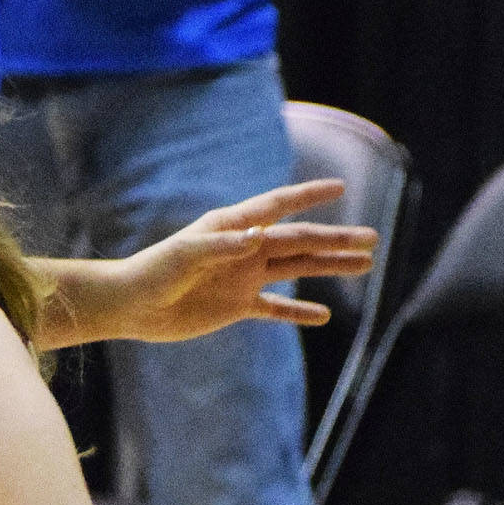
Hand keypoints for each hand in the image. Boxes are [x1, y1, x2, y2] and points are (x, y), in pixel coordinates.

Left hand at [93, 180, 375, 340]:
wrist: (131, 306)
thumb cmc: (152, 272)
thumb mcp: (184, 256)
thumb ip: (220, 246)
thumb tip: (257, 237)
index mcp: (233, 227)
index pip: (278, 207)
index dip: (309, 197)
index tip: (340, 189)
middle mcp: (245, 249)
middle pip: (300, 242)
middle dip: (336, 240)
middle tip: (372, 239)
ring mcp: (244, 277)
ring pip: (297, 270)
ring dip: (329, 268)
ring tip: (364, 266)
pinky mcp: (237, 306)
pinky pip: (275, 309)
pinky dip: (298, 312)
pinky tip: (323, 315)